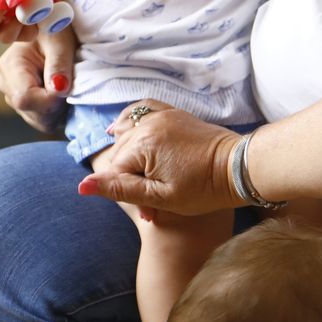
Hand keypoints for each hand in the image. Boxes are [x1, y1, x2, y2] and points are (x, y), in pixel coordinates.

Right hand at [0, 29, 77, 132]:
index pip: (25, 98)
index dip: (50, 99)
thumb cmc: (55, 29)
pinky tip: (60, 92)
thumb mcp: (60, 41)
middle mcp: (6, 84)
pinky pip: (42, 120)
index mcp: (10, 65)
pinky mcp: (25, 106)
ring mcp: (13, 96)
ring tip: (64, 84)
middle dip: (55, 104)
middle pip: (32, 112)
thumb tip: (58, 89)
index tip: (66, 86)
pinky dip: (56, 112)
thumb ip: (58, 64)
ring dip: (57, 108)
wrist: (53, 30)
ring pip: (39, 120)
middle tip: (68, 83)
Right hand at [78, 103, 242, 216]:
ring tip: (141, 175)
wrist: (239, 169)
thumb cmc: (204, 188)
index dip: (128, 194)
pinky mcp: (173, 113)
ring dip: (130, 154)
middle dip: (132, 178)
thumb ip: (120, 189)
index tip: (150, 211)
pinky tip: (125, 128)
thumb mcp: (161, 197)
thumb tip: (82, 186)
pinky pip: (143, 109)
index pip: (116, 171)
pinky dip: (132, 120)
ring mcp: (162, 115)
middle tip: (153, 203)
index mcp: (143, 143)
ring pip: (128, 133)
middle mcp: (149, 123)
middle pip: (121, 153)